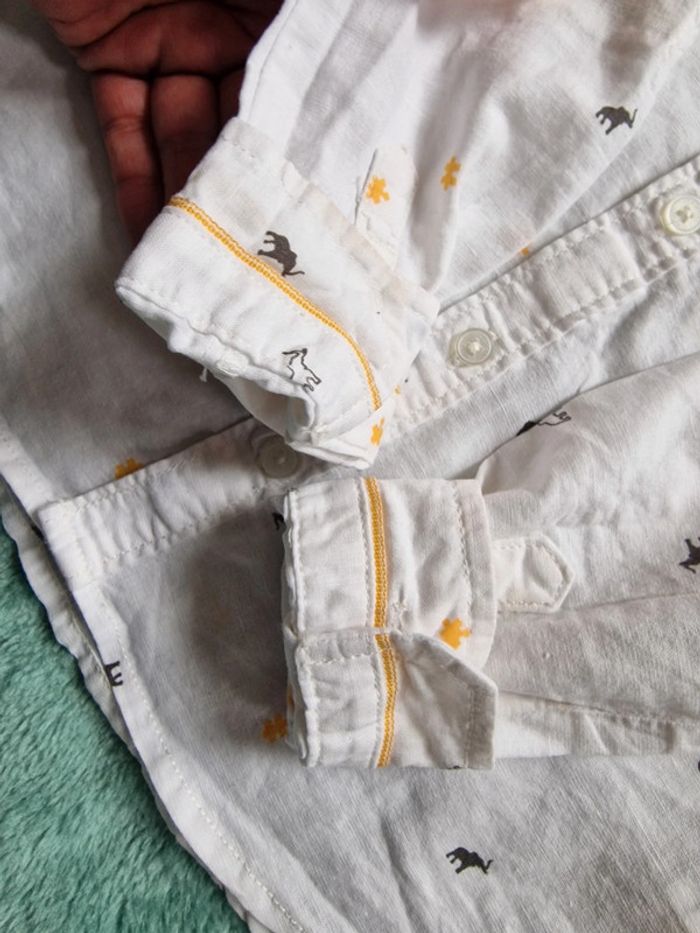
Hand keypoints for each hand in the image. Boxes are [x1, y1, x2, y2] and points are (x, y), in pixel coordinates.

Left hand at [33, 0, 280, 241]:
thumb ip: (296, 29)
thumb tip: (355, 87)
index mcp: (269, 20)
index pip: (286, 105)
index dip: (291, 161)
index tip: (297, 216)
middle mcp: (223, 40)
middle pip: (233, 135)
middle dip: (237, 195)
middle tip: (246, 255)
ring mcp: (164, 49)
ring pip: (178, 141)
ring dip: (185, 200)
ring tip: (198, 253)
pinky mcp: (107, 56)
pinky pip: (122, 128)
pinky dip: (133, 180)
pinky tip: (149, 227)